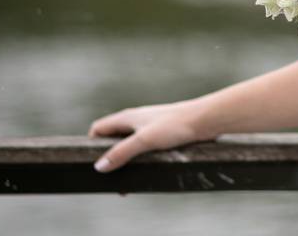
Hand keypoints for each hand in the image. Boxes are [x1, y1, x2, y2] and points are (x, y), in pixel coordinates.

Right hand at [87, 100, 206, 173]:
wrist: (206, 119)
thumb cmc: (176, 125)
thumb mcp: (144, 141)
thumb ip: (122, 152)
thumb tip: (99, 167)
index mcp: (127, 118)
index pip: (98, 128)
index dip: (91, 144)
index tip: (93, 164)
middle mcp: (136, 120)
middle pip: (112, 138)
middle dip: (110, 157)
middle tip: (113, 178)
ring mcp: (149, 126)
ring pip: (129, 144)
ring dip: (126, 160)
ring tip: (129, 179)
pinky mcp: (162, 133)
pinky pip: (144, 147)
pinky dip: (140, 158)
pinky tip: (147, 170)